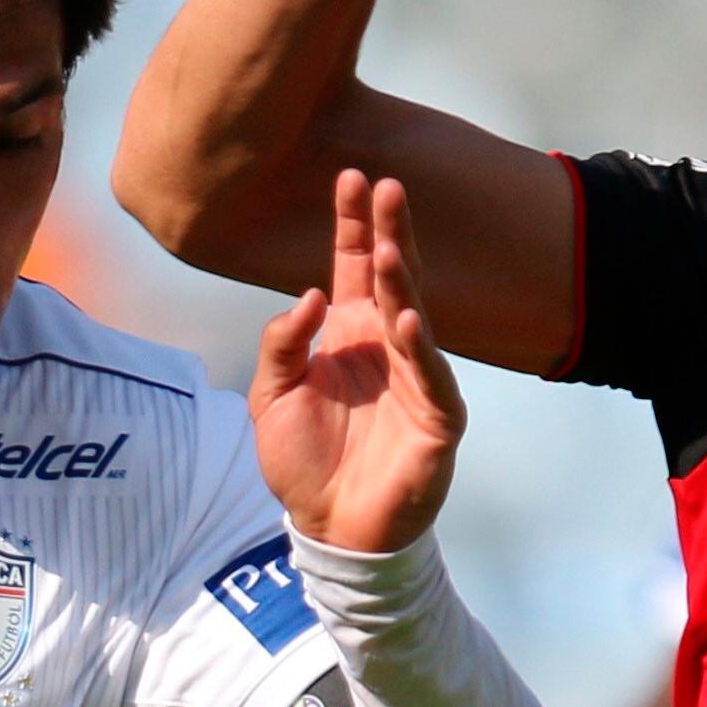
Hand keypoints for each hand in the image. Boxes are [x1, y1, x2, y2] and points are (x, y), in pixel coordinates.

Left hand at [250, 173, 461, 554]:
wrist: (329, 529)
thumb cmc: (304, 463)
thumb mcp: (271, 398)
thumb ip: (281, 345)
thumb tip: (307, 296)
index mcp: (350, 335)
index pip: (354, 268)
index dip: (352, 225)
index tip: (350, 177)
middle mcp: (387, 347)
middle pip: (391, 279)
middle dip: (389, 233)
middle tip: (387, 186)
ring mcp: (416, 379)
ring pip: (413, 319)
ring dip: (403, 283)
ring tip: (390, 248)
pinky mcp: (435, 419)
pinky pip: (429, 378)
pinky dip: (418, 350)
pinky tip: (406, 321)